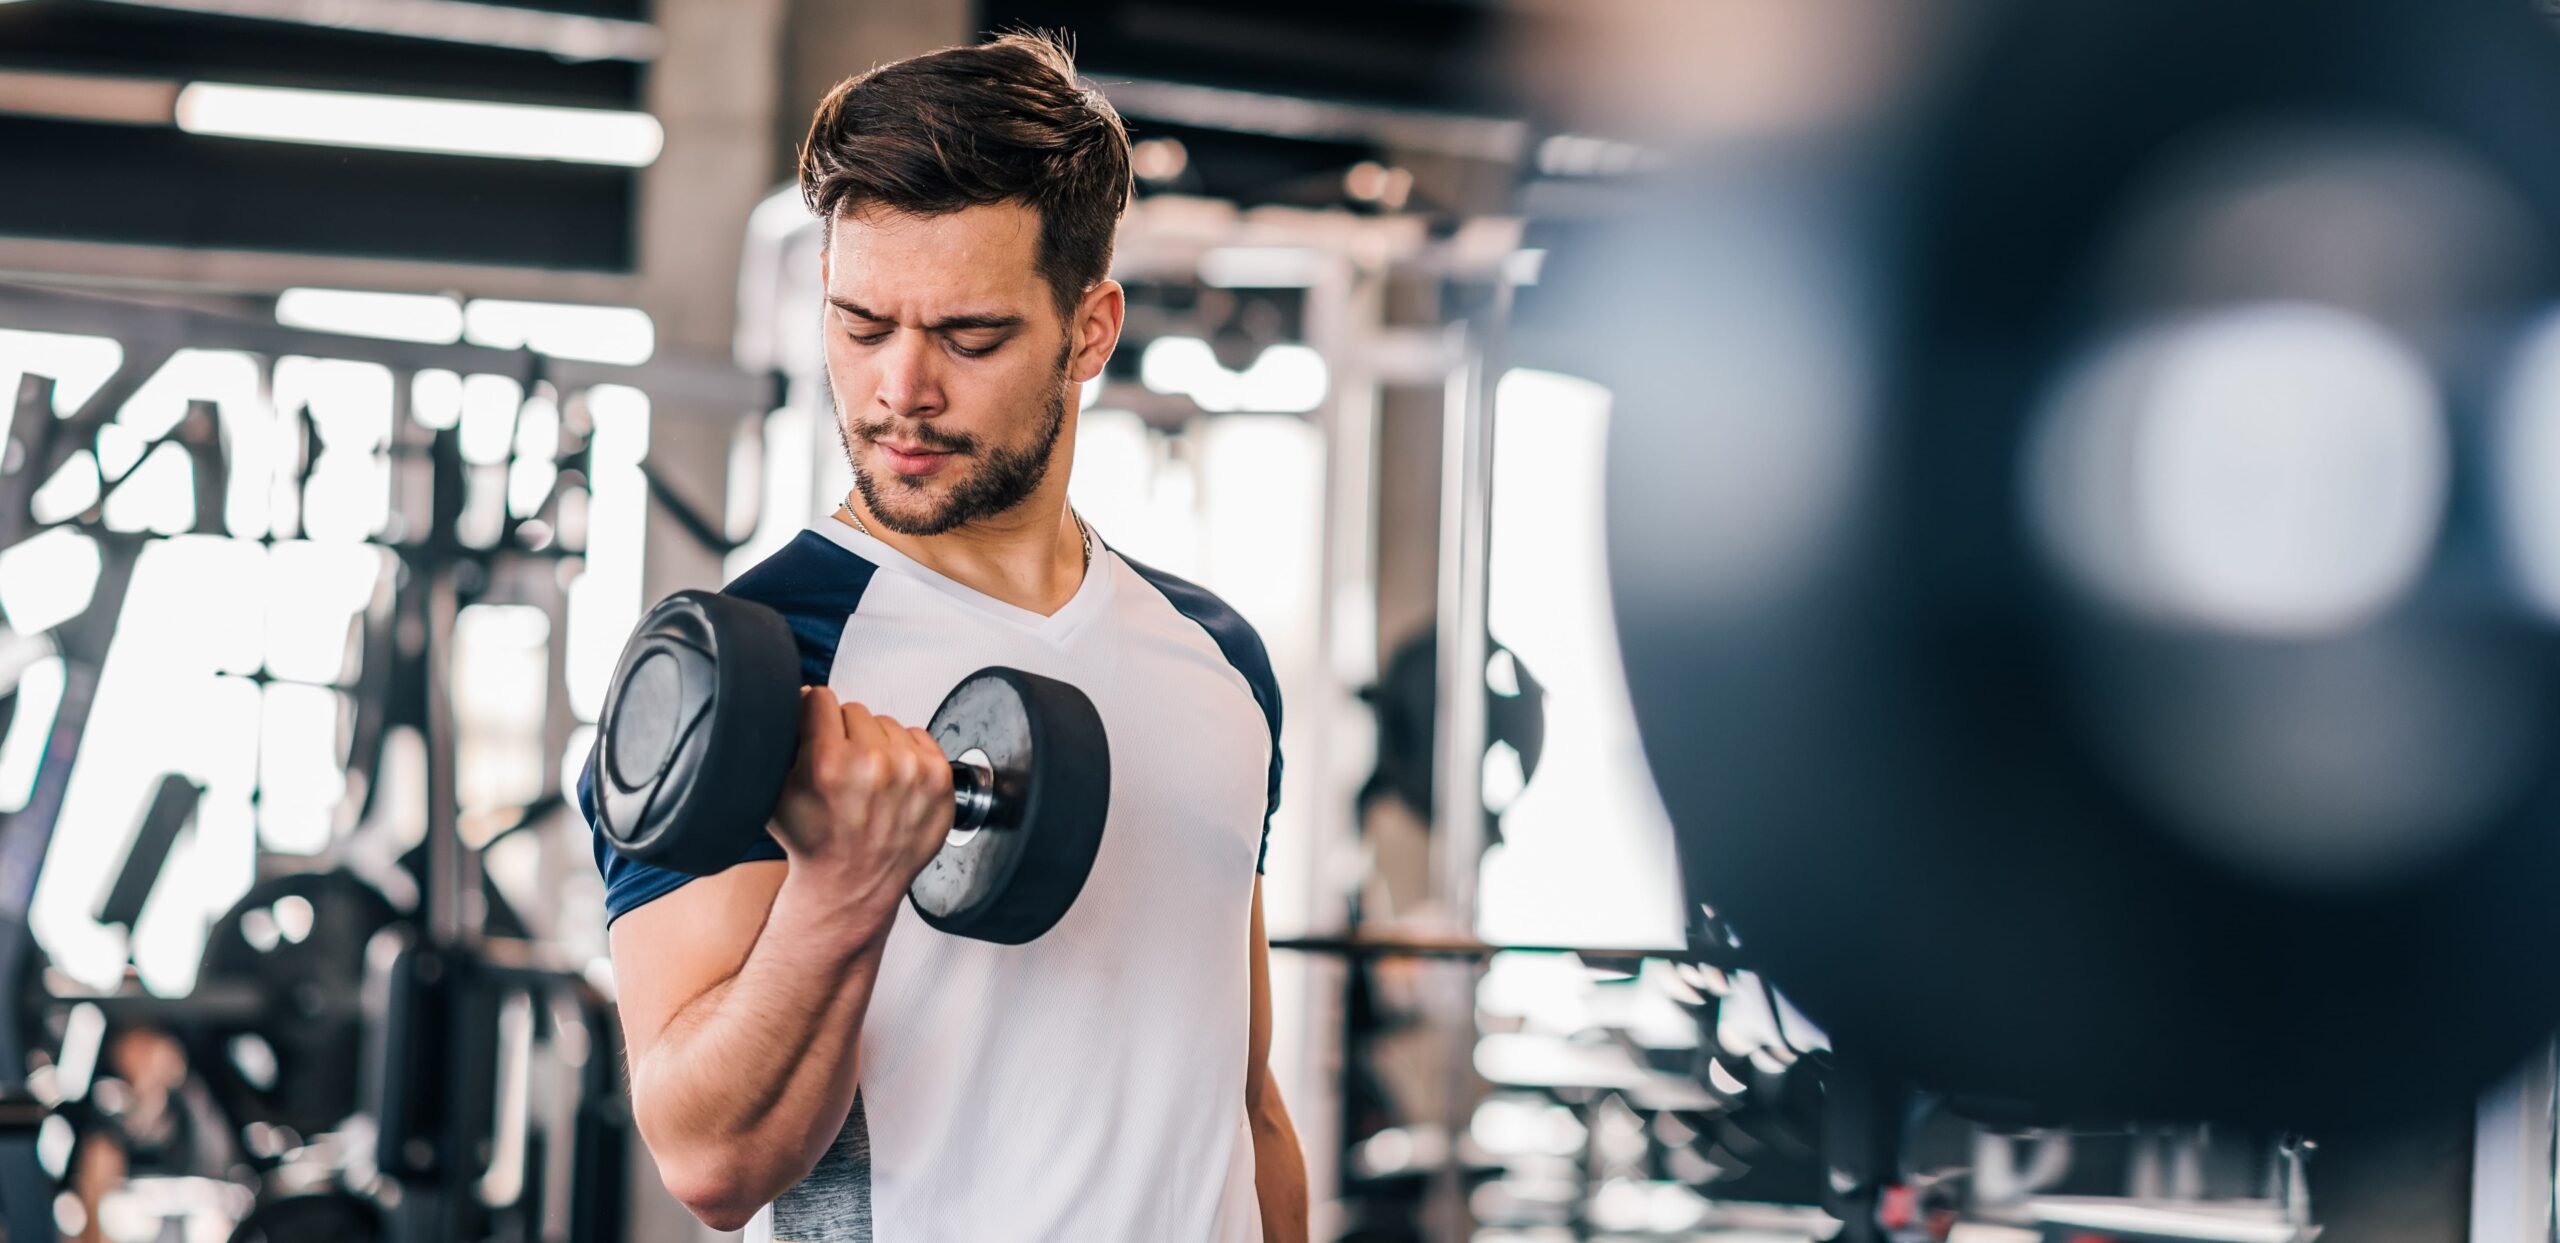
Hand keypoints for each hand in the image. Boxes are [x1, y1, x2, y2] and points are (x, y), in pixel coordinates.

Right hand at [769, 687, 955, 919]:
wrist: (853, 884)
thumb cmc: (815, 843)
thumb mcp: (775, 793)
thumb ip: (781, 741)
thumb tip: (797, 696)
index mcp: (827, 763)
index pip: (820, 699)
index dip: (814, 716)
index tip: (816, 733)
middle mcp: (872, 764)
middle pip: (854, 710)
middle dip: (845, 734)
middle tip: (842, 770)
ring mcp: (910, 770)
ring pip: (886, 723)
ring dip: (876, 744)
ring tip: (868, 782)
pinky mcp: (939, 778)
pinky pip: (917, 735)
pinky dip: (905, 754)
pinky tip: (892, 784)